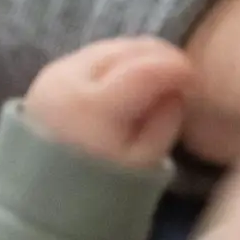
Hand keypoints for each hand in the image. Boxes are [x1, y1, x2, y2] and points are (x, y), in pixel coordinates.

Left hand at [24, 37, 190, 167]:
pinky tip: (133, 77)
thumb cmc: (100, 183)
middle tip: (183, 74)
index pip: (144, 71)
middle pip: (127, 49)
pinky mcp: (51, 72)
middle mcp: (70, 78)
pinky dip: (120, 60)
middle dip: (161, 56)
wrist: (43, 192)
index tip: (196, 79)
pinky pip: (95, 54)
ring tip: (160, 75)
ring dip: (141, 56)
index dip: (177, 68)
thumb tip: (176, 92)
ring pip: (111, 46)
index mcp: (93, 106)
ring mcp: (57, 71)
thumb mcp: (144, 162)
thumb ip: (166, 122)